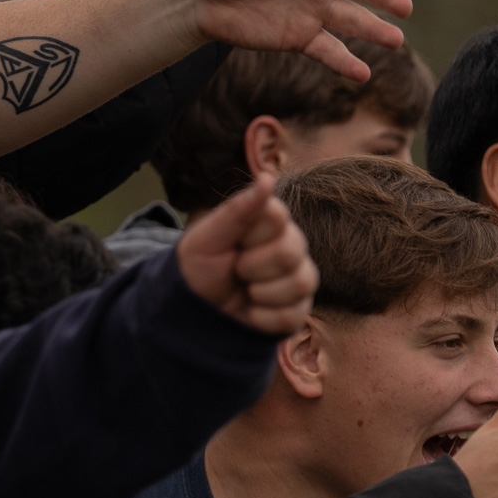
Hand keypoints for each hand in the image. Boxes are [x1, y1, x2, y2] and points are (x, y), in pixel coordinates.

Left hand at [178, 174, 317, 333]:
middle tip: (236, 269)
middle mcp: (292, 245)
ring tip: (245, 290)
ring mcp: (300, 278)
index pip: (278, 216)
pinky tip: (251, 310)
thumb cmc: (200, 266)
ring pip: (300, 284)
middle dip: (252, 267)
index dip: (250, 234)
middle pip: (290, 252)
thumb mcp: (206, 238)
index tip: (233, 242)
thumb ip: (237, 210)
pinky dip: (262, 318)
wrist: (197, 309)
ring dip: (260, 294)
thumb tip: (267, 178)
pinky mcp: (300, 309)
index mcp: (270, 221)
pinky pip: (293, 316)